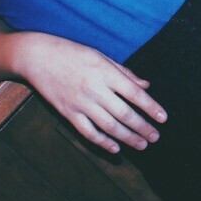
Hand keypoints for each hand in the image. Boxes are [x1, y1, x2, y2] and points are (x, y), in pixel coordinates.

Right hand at [18, 33, 166, 152]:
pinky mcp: (68, 113)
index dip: (151, 107)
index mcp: (106, 72)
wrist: (37, 57)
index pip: (134, 94)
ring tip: (142, 144)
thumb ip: (124, 73)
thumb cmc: (72, 52)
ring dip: (128, 138)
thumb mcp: (101, 56)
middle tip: (155, 137)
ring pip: (109, 126)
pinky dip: (103, 142)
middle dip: (143, 127)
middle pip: (124, 114)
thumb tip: (146, 85)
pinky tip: (116, 148)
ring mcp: (81, 103)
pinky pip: (88, 132)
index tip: (163, 118)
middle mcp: (95, 89)